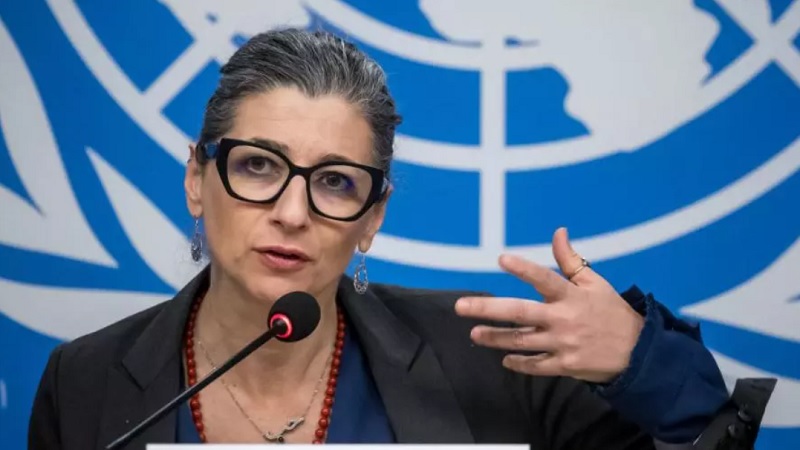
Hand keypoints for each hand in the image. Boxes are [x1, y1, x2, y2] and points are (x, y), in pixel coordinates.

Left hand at [455, 228, 643, 382]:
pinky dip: (519, 363)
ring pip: (521, 341)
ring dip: (495, 338)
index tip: (501, 259)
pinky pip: (536, 365)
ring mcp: (563, 344)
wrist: (638, 353)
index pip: (544, 279)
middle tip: (461, 306)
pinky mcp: (565, 365)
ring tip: (474, 333)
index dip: (523, 269)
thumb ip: (570, 260)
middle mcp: (564, 319)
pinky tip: (503, 358)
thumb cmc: (611, 312)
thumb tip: (558, 232)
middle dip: (488, 309)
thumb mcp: (595, 282)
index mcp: (572, 296)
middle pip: (520, 313)